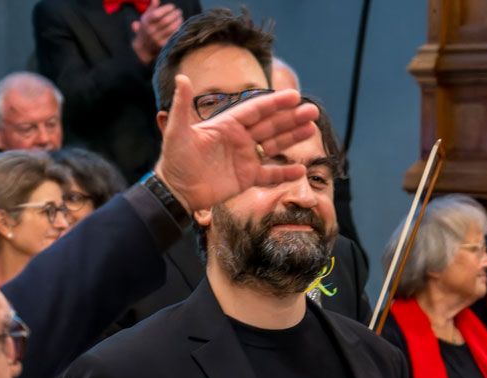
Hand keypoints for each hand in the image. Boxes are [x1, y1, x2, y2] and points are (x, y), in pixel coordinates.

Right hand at [131, 1, 183, 63]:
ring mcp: (157, 39)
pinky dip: (178, 30)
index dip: (166, 9)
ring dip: (178, 22)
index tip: (172, 7)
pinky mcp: (163, 45)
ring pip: (170, 29)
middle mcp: (150, 31)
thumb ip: (151, 7)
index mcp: (146, 22)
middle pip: (165, 21)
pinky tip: (180, 25)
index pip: (157, 14)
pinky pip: (173, 36)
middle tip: (179, 11)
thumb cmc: (147, 27)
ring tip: (180, 18)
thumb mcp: (146, 17)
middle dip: (174, 14)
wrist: (144, 46)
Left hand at [154, 75, 318, 213]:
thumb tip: (181, 77)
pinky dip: (284, 174)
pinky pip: (269, 175)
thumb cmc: (174, 160)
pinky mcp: (246, 179)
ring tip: (311, 128)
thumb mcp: (176, 132)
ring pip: (273, 145)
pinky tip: (300, 170)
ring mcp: (244, 159)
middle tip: (312, 111)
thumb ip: (181, 105)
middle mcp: (239, 139)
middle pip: (270, 125)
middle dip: (291, 118)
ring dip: (292, 138)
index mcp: (227, 125)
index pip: (255, 110)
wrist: (174, 191)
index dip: (274, 103)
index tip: (294, 96)